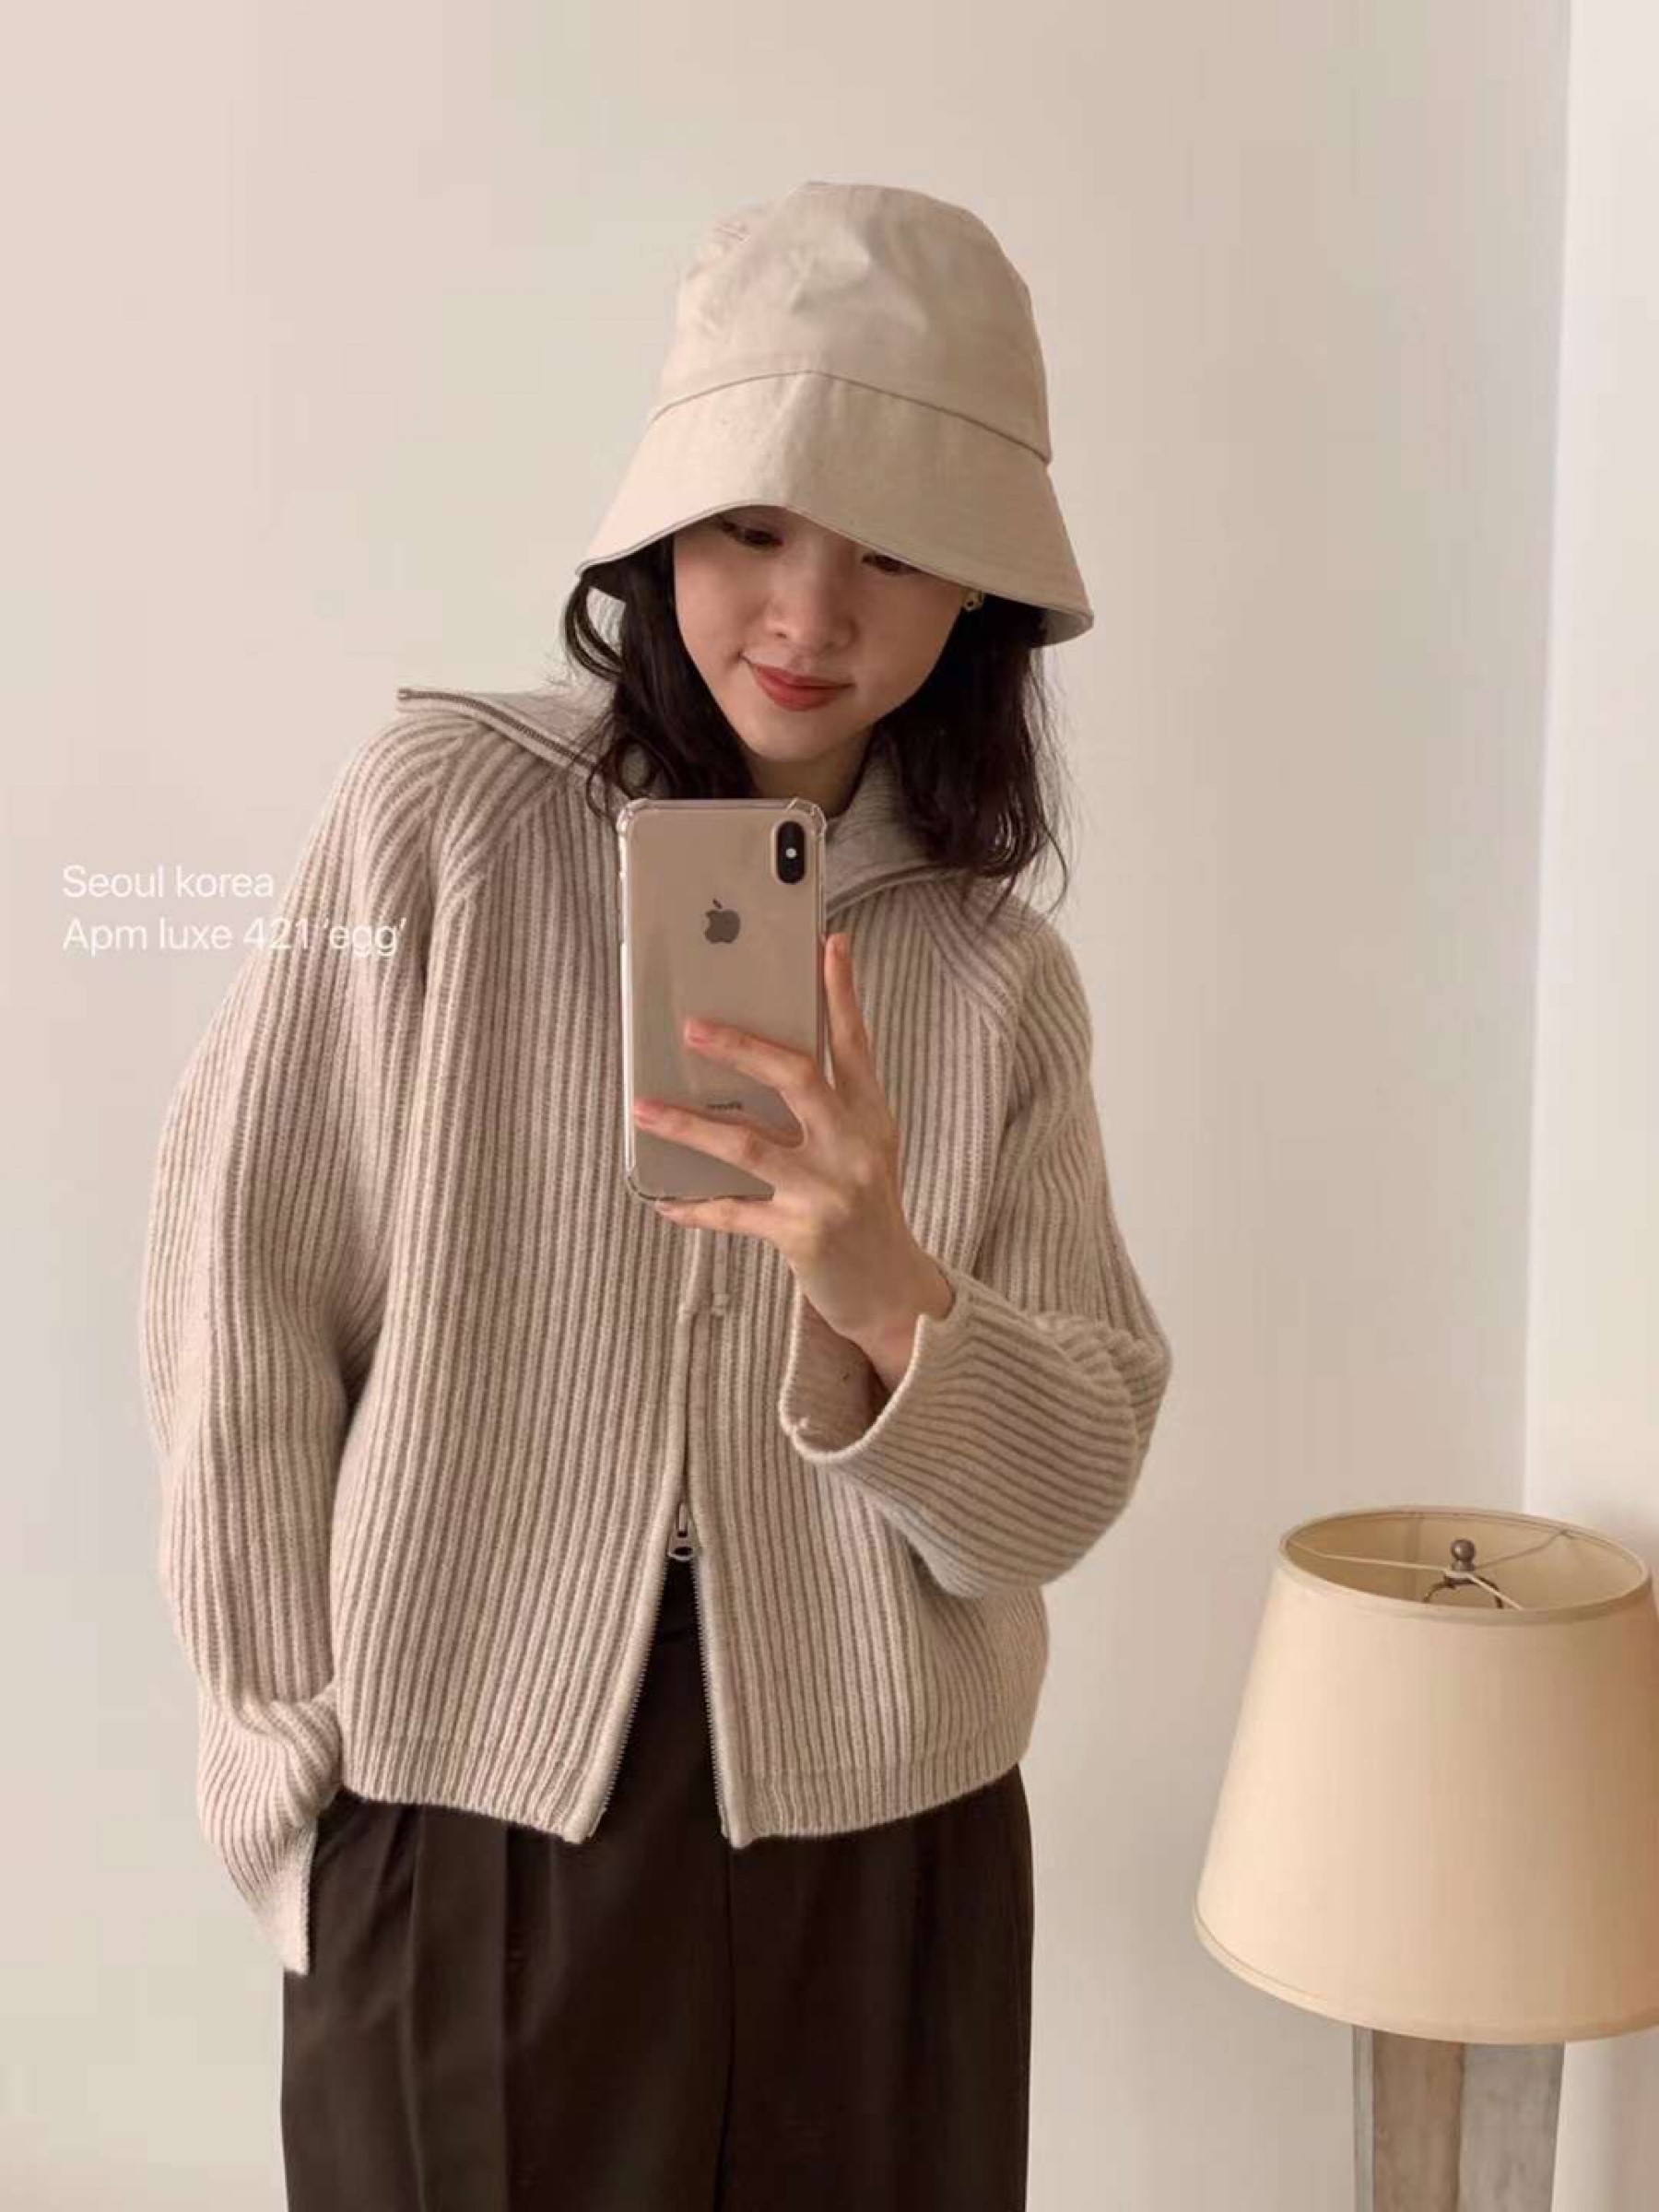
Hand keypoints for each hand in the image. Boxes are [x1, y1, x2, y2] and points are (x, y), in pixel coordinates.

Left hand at [631, 931, 953, 1381]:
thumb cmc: (865, 1206)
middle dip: (741, 1048)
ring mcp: (829, 1189)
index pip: (854, 1042)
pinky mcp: (802, 1233)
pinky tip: (665, 1202)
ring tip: (644, 1109)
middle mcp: (855, 1145)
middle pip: (796, 1078)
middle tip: (691, 1027)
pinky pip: (733, 1212)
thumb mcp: (864, 1146)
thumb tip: (763, 1055)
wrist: (891, 1290)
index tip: (829, 942)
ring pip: (747, 1144)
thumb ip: (830, 1102)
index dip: (840, 992)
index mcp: (872, 1114)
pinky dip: (695, 1207)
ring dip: (689, 1125)